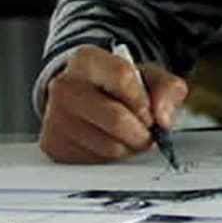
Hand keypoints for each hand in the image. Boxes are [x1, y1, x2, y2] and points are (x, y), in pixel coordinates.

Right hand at [39, 47, 188, 163]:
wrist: (84, 95)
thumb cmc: (117, 85)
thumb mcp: (147, 76)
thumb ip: (166, 89)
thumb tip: (163, 119)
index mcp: (85, 60)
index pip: (123, 78)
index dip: (144, 101)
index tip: (149, 111)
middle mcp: (64, 86)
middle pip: (117, 119)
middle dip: (142, 132)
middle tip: (147, 131)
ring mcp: (55, 117)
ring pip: (110, 146)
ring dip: (130, 147)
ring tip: (129, 136)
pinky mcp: (55, 145)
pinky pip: (97, 162)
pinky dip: (112, 158)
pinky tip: (110, 142)